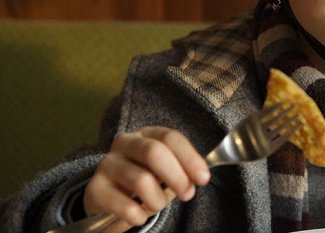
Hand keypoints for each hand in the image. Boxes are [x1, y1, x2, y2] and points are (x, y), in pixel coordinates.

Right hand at [83, 127, 210, 232]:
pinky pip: (125, 205)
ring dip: (157, 200)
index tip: (203, 178)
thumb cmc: (144, 180)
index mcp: (146, 134)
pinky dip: (138, 215)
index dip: (189, 157)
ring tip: (156, 206)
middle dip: (177, 177)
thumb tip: (199, 176)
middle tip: (187, 194)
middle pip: (154, 152)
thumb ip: (182, 170)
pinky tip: (139, 216)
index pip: (170, 138)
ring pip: (141, 180)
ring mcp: (107, 164)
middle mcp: (124, 143)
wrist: (107, 198)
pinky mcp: (95, 189)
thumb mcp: (164, 171)